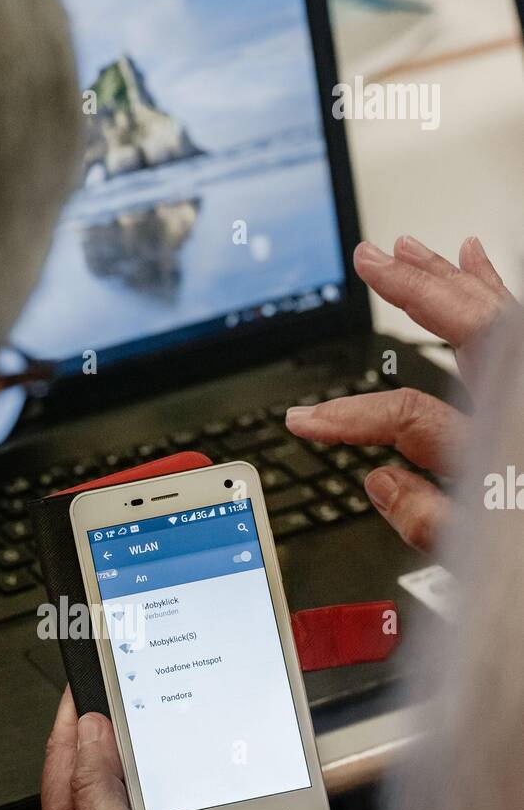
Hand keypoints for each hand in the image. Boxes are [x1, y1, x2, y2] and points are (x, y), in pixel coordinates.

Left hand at [34, 694, 304, 809]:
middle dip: (131, 730)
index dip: (75, 719)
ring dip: (176, 757)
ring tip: (185, 708)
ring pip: (165, 786)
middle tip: (146, 679)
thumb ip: (100, 787)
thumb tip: (88, 730)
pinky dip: (216, 786)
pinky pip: (206, 809)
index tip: (88, 676)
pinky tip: (222, 757)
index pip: (66, 763)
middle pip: (119, 769)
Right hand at [286, 236, 516, 551]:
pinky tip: (476, 263)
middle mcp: (517, 409)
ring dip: (447, 278)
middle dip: (412, 287)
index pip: (409, 416)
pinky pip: (516, 326)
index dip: (351, 416)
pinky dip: (492, 290)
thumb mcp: (483, 560)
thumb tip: (380, 482)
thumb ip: (429, 522)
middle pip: (465, 329)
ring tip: (409, 249)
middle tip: (369, 259)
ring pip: (494, 317)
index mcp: (498, 451)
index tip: (305, 421)